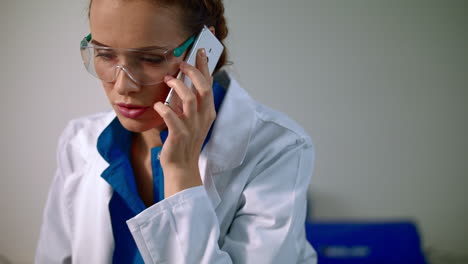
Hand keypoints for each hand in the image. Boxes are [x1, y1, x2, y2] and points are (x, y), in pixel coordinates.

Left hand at [153, 48, 215, 197]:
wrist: (181, 167)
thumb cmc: (184, 141)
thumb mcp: (191, 120)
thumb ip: (189, 103)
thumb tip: (180, 82)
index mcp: (208, 112)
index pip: (209, 84)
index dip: (206, 67)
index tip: (201, 51)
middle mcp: (203, 117)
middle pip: (203, 87)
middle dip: (193, 71)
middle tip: (181, 63)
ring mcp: (192, 126)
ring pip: (189, 98)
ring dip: (177, 85)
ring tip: (167, 79)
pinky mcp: (179, 134)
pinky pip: (171, 116)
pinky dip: (163, 107)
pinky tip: (158, 104)